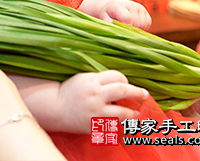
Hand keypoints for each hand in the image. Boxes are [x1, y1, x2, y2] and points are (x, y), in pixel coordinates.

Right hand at [14, 70, 148, 133]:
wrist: (55, 108)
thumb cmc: (70, 91)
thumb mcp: (83, 78)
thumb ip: (99, 79)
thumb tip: (120, 83)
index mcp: (92, 80)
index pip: (116, 76)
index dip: (124, 80)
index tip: (127, 84)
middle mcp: (95, 94)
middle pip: (122, 90)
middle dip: (137, 92)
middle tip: (144, 94)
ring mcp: (95, 110)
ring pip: (122, 111)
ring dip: (132, 113)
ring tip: (135, 114)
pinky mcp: (94, 124)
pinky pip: (113, 124)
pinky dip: (121, 123)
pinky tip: (124, 122)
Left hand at [98, 0, 151, 29]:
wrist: (112, 7)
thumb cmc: (107, 14)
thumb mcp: (104, 18)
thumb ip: (109, 23)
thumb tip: (115, 29)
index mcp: (119, 6)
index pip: (127, 18)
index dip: (127, 28)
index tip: (124, 33)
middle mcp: (130, 4)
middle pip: (136, 23)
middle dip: (131, 30)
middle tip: (124, 31)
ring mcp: (138, 7)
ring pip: (143, 24)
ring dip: (138, 29)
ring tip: (128, 28)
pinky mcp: (144, 10)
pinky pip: (148, 23)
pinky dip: (143, 27)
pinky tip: (135, 26)